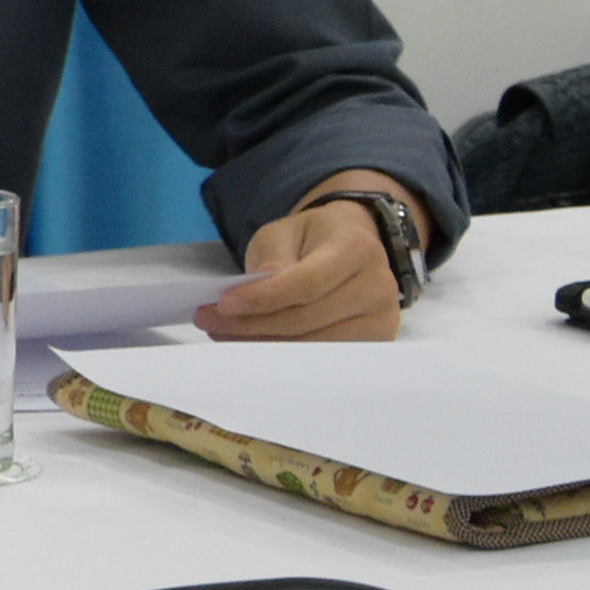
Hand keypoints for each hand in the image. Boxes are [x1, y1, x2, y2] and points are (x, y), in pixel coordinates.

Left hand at [202, 179, 417, 343]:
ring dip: (262, 344)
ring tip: (224, 333)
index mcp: (357, 248)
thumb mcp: (284, 231)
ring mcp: (380, 318)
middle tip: (209, 320)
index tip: (223, 304)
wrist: (347, 247)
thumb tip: (258, 289)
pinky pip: (323, 358)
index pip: (307, 282)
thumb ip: (272, 255)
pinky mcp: (373, 342)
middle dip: (251, 324)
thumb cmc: (311, 239)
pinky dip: (283, 355)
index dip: (263, 298)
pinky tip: (254, 344)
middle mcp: (378, 284)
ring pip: (312, 345)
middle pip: (307, 319)